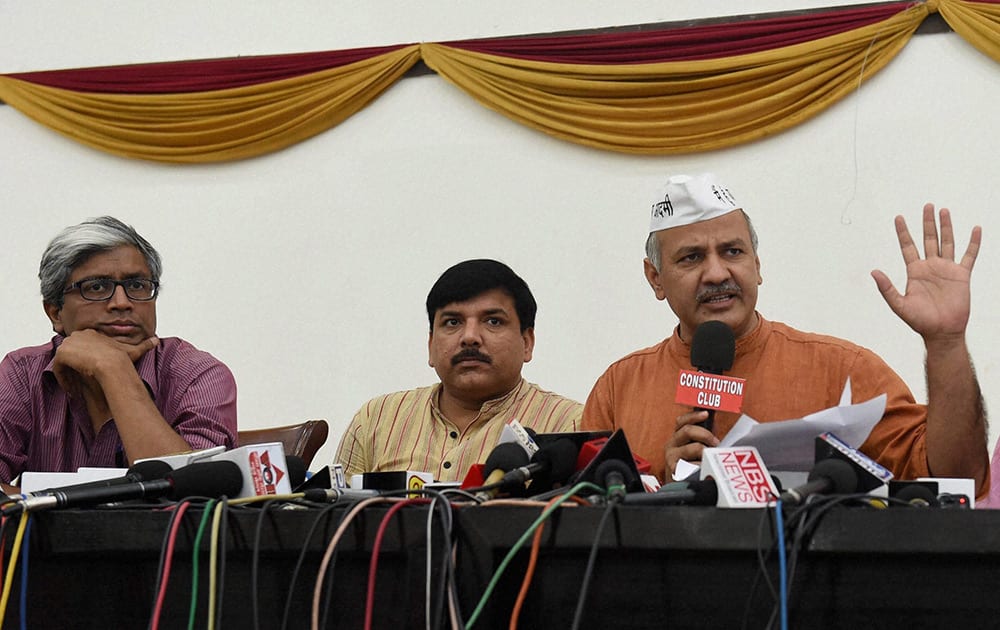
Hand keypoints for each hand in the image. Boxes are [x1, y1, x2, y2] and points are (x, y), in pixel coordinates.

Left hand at [52, 330, 157, 398]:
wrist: (111, 365)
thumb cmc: (122, 359)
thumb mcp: (134, 351)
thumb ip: (145, 345)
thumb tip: (156, 340)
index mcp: (92, 333)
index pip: (82, 346)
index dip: (85, 360)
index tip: (89, 373)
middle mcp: (78, 335)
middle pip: (71, 353)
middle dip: (73, 367)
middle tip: (80, 383)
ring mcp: (68, 344)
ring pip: (63, 361)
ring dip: (67, 375)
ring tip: (75, 388)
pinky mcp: (62, 354)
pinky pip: (57, 368)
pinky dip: (62, 379)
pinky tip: (71, 389)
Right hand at [664, 409, 719, 477]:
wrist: (678, 488)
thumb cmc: (689, 468)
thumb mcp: (694, 449)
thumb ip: (702, 438)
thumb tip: (715, 426)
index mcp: (676, 438)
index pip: (682, 421)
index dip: (693, 416)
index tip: (705, 414)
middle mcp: (671, 446)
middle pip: (687, 430)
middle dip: (705, 434)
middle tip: (716, 443)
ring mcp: (671, 458)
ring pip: (694, 447)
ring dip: (707, 452)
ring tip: (712, 459)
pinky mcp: (675, 471)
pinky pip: (694, 464)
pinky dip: (703, 466)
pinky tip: (705, 470)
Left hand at [871, 204, 980, 343]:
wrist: (942, 332)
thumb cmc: (919, 321)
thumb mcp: (899, 304)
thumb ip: (887, 288)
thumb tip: (873, 272)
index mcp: (914, 271)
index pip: (907, 246)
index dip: (903, 232)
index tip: (898, 217)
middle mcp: (930, 267)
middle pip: (928, 239)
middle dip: (927, 223)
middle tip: (927, 205)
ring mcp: (946, 269)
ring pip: (947, 242)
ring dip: (946, 227)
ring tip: (944, 211)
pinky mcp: (962, 275)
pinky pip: (969, 255)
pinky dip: (973, 242)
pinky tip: (976, 229)